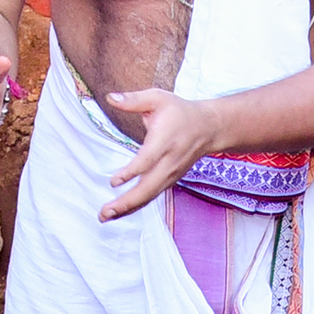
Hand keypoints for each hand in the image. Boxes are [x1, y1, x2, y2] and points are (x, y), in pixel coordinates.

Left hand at [97, 85, 220, 219]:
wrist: (208, 128)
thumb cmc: (179, 111)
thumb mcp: (157, 98)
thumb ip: (133, 100)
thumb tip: (110, 97)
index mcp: (164, 140)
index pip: (148, 160)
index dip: (131, 172)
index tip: (114, 182)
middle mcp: (169, 162)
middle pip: (148, 187)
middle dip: (126, 202)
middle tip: (104, 211)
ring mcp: (171, 174)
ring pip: (149, 197)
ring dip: (127, 209)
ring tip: (105, 216)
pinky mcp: (169, 181)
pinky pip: (151, 197)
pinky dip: (135, 207)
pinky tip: (118, 213)